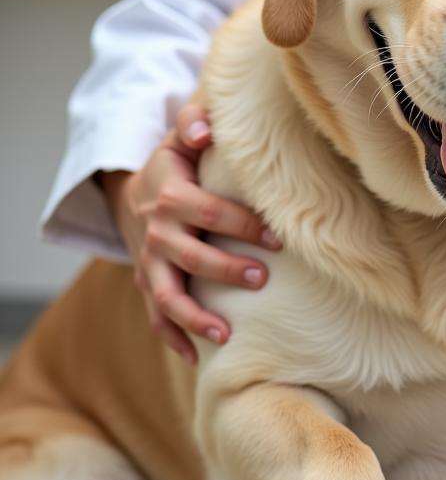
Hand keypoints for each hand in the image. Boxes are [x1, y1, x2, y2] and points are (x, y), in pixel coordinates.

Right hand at [99, 102, 278, 361]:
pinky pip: (155, 317)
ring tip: (225, 334)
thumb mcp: (178, 136)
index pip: (207, 211)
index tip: (277, 239)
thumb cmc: (175, 164)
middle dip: (224, 270)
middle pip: (188, 257)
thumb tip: (206, 130)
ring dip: (194, 317)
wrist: (133, 194)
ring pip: (165, 297)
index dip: (242, 225)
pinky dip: (173, 338)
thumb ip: (193, 121)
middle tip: (261, 277)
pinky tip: (196, 357)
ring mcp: (148, 263)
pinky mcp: (146, 283)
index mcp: (170, 195)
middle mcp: (156, 233)